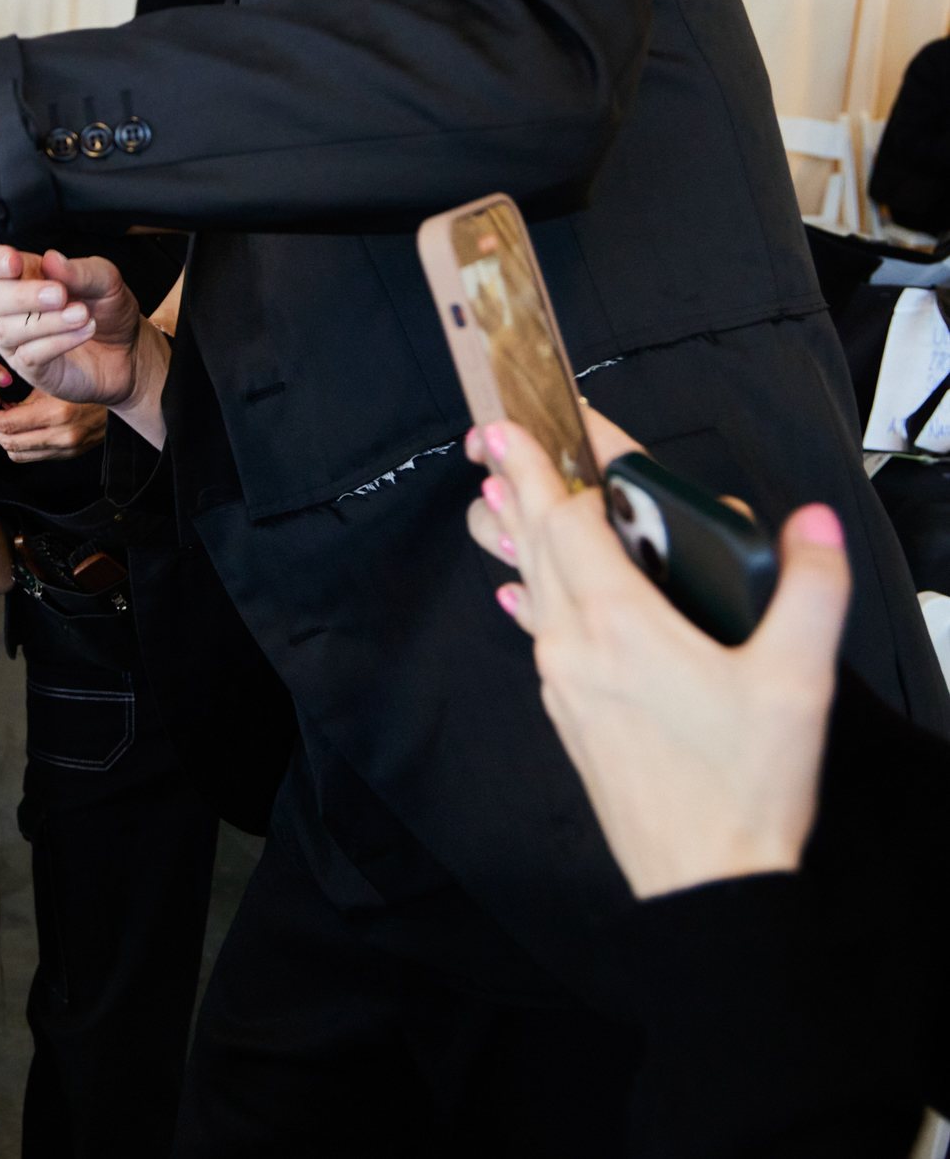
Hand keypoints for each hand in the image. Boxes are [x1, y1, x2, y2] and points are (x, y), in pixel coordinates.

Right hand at [0, 246, 151, 407]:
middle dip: (22, 295)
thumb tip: (51, 260)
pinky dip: (59, 341)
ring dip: (47, 321)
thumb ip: (79, 271)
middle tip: (60, 294)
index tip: (15, 263)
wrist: (128, 351)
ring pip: (7, 330)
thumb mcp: (106, 281)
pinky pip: (29, 355)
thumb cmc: (108, 310)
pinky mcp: (30, 369)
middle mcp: (10, 310)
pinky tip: (85, 330)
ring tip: (82, 314)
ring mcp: (16, 341)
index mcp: (22, 277)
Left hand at [0, 390, 109, 463]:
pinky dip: (20, 446)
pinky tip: (20, 431)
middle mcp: (62, 435)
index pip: (7, 425)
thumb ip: (23, 398)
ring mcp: (67, 448)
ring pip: (18, 454)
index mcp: (57, 413)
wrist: (119, 397)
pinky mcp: (70, 455)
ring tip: (2, 424)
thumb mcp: (52, 383)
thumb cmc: (82, 383)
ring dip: (4, 441)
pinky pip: (33, 457)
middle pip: (9, 443)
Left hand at [463, 412, 848, 899]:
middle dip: (515, 483)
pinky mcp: (569, 712)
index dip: (550, 466)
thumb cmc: (745, 787)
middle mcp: (576, 646)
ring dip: (515, 535)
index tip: (523, 422)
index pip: (568, 521)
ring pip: (531, 587)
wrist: (704, 879)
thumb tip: (812, 524)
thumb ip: (808, 591)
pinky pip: (539, 634)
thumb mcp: (795, 681)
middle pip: (535, 544)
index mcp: (621, 625)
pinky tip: (517, 594)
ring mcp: (564, 681)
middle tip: (488, 438)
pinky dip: (530, 597)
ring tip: (493, 496)